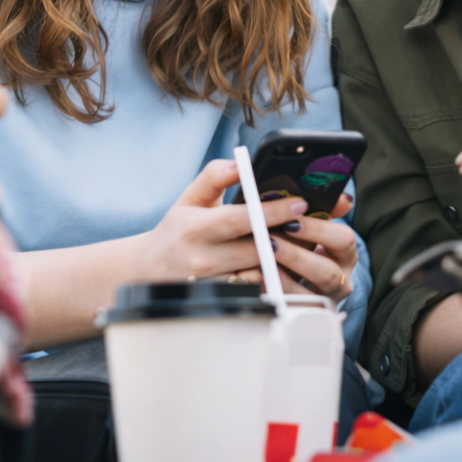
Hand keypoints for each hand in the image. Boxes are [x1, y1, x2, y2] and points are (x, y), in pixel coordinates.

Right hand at [138, 158, 309, 282]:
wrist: (152, 269)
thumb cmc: (178, 229)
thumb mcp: (190, 197)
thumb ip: (215, 176)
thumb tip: (241, 163)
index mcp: (196, 228)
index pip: (239, 220)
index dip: (271, 212)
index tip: (299, 203)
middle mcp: (204, 259)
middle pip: (256, 249)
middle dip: (287, 236)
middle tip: (309, 223)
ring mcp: (214, 283)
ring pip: (259, 272)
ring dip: (283, 259)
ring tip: (301, 242)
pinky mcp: (222, 299)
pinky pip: (255, 289)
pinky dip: (272, 276)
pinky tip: (284, 263)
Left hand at [234, 193, 358, 304]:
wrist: (288, 273)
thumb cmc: (298, 239)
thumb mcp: (310, 221)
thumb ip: (324, 207)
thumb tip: (344, 199)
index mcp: (344, 252)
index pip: (344, 240)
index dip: (319, 230)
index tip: (292, 220)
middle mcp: (339, 279)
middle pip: (328, 272)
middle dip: (298, 256)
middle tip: (271, 242)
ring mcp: (320, 300)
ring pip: (308, 295)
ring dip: (283, 278)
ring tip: (260, 262)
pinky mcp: (300, 315)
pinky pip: (287, 309)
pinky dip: (269, 293)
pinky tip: (252, 280)